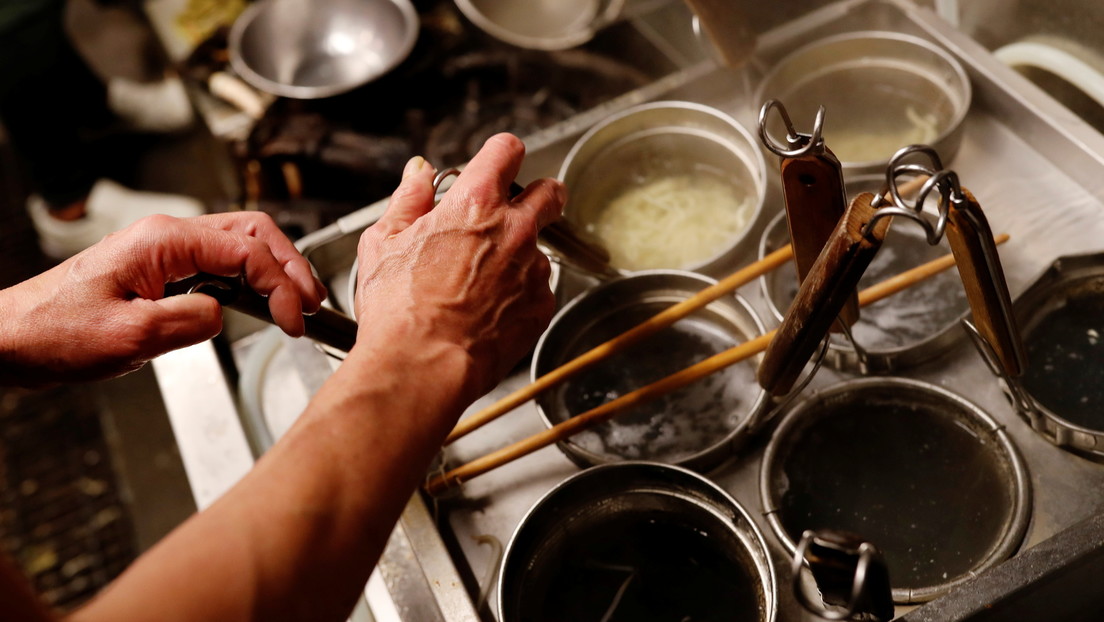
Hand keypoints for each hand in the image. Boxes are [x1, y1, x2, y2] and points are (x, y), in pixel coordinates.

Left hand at [0, 212, 324, 384]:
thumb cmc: (55, 332)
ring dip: (275, 270)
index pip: (247, 249)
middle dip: (291, 265)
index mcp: (164, 241)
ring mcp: (166, 252)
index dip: (281, 283)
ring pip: (240, 245)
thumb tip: (225, 314)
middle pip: (253, 233)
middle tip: (312, 303)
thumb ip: (188, 321)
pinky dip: (251, 280)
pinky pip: (220, 265)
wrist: (13, 339)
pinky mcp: (163, 272)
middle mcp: (168, 237)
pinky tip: (262, 303)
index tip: (293, 318)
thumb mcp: (129, 337)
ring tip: (298, 302)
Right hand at [355, 133, 565, 397]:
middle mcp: (513, 230)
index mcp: (475, 203)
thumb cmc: (399, 309)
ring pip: (540, 247)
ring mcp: (533, 269)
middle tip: (520, 209)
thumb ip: (408, 199)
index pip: (507, 150)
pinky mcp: (542, 305)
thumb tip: (418, 173)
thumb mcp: (384, 241)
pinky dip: (520, 295)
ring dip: (519, 256)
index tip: (499, 162)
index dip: (502, 153)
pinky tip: (489, 311)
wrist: (422, 364)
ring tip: (481, 283)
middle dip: (540, 194)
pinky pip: (538, 289)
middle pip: (550, 192)